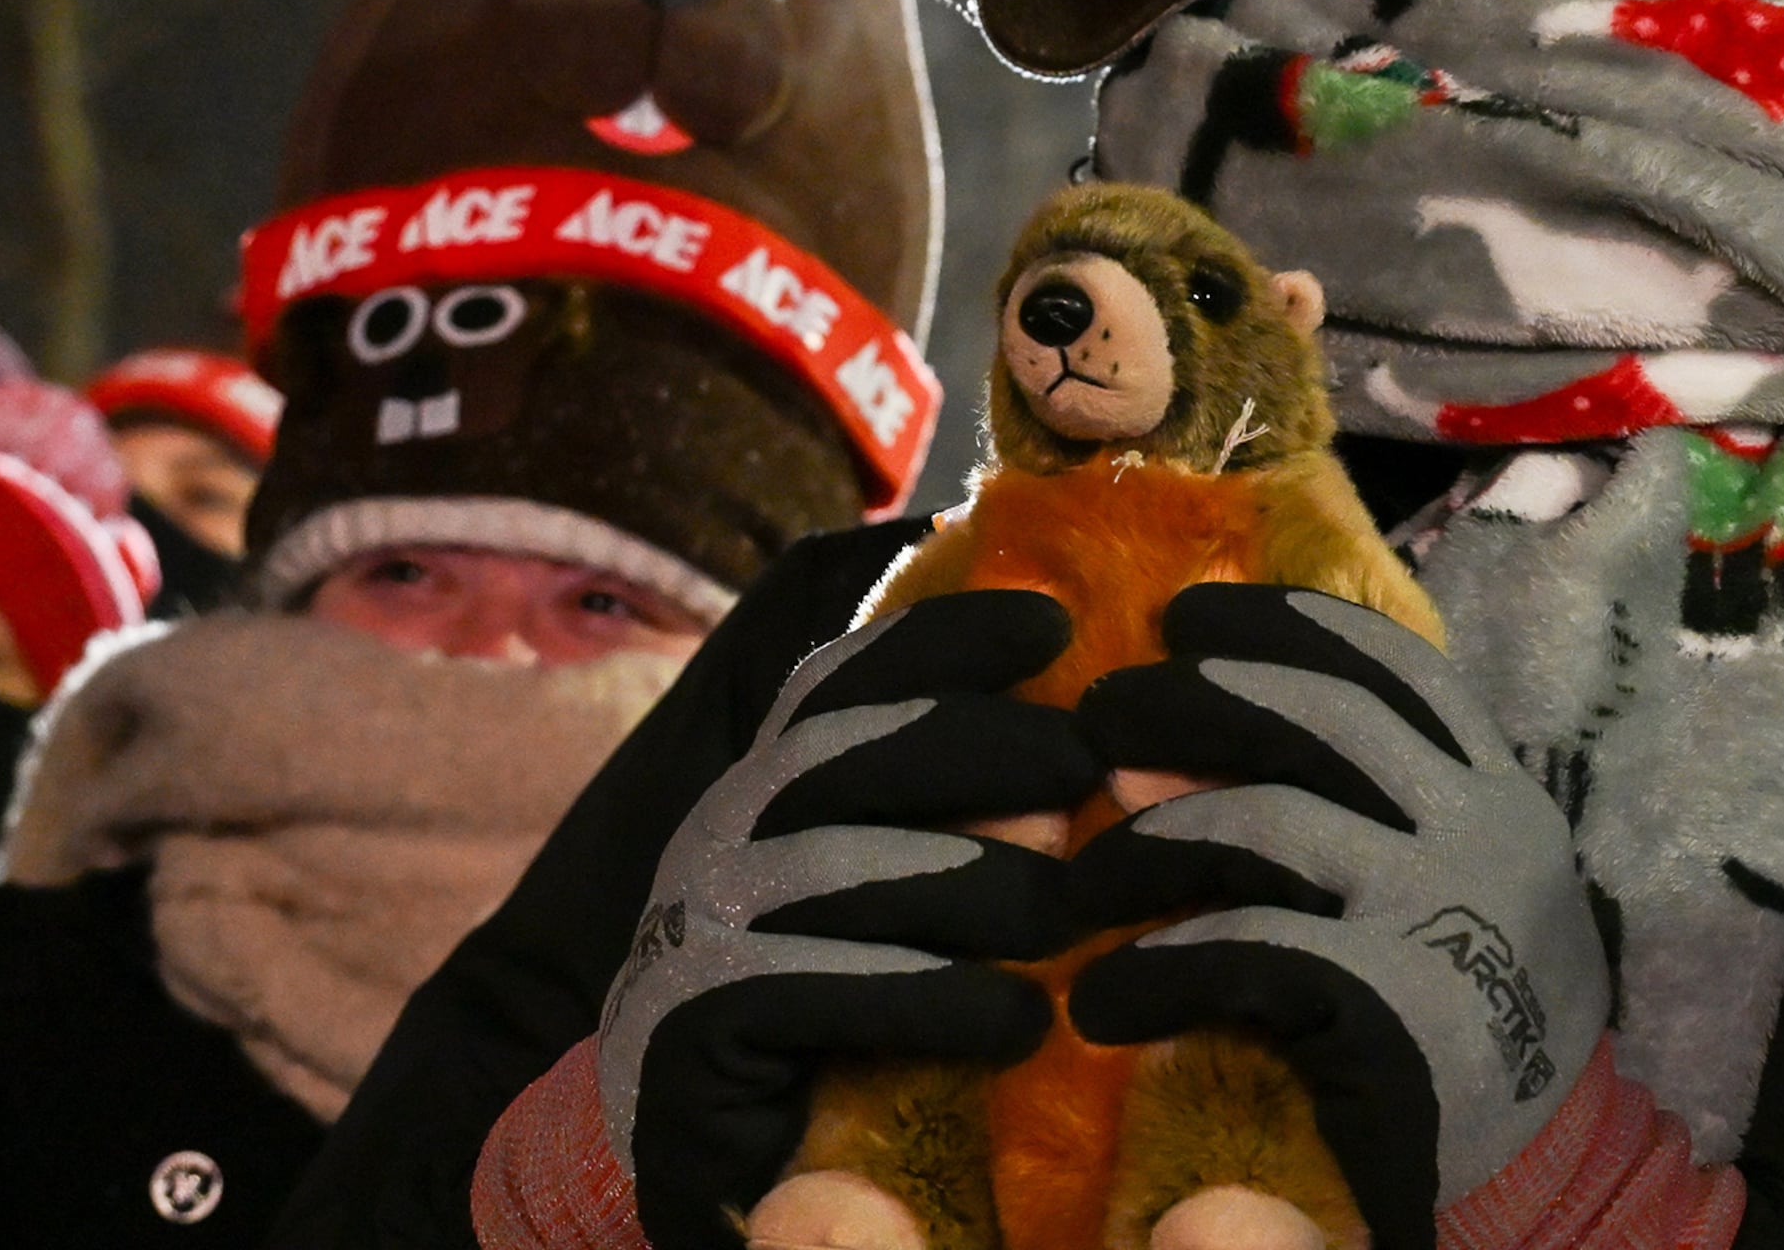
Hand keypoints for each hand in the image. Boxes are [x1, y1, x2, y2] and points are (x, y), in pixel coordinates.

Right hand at [600, 590, 1099, 1249]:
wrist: (718, 1160)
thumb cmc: (840, 1017)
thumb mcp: (900, 896)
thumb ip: (958, 816)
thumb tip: (1094, 747)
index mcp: (773, 787)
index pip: (846, 680)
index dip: (943, 639)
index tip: (1051, 623)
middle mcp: (721, 835)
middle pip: (840, 751)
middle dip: (973, 742)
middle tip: (1085, 766)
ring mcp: (692, 927)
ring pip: (833, 869)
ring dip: (968, 880)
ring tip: (1069, 914)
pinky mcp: (689, 1027)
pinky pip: (813, 992)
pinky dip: (928, 999)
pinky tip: (1022, 1020)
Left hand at [1068, 585, 1609, 1249]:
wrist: (1551, 1178)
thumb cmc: (1474, 1028)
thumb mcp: (1447, 894)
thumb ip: (1357, 815)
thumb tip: (1177, 753)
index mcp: (1497, 792)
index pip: (1394, 668)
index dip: (1284, 626)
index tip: (1191, 617)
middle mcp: (1480, 829)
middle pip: (1317, 717)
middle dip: (1192, 701)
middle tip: (1098, 719)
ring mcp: (1441, 909)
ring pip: (1262, 824)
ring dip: (1146, 845)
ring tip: (1079, 885)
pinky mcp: (1394, 1000)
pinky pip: (1242, 952)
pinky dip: (1157, 971)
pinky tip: (1106, 1003)